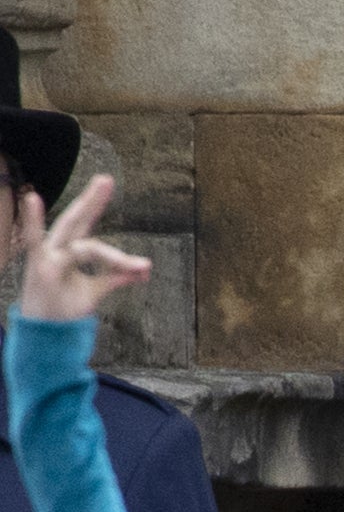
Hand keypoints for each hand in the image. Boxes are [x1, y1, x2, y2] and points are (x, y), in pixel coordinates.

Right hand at [13, 177, 149, 326]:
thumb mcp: (95, 290)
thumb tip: (143, 271)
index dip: (96, 205)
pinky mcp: (42, 267)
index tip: (107, 185)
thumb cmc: (64, 307)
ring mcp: (49, 257)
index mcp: (69, 249)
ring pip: (81, 244)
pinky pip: (38, 242)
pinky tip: (31, 198)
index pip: (86, 223)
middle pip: (78, 220)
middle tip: (106, 179)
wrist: (45, 332)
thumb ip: (115, 278)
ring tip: (126, 238)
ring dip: (108, 248)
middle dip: (92, 201)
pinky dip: (32, 219)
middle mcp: (58, 248)